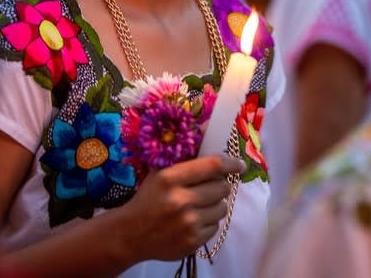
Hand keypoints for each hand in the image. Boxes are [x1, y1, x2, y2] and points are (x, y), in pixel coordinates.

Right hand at [121, 155, 244, 261]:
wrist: (131, 234)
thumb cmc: (148, 198)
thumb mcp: (160, 173)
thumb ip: (185, 157)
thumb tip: (207, 129)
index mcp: (170, 178)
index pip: (212, 166)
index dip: (230, 163)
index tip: (239, 164)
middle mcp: (180, 201)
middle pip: (222, 187)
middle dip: (220, 184)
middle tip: (212, 186)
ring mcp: (188, 223)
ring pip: (222, 208)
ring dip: (216, 204)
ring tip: (202, 204)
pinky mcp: (193, 242)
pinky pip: (215, 226)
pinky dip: (209, 221)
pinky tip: (195, 219)